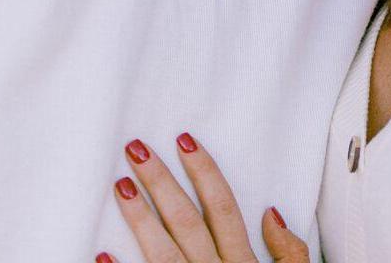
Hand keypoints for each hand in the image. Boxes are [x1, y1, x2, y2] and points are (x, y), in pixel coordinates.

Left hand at [99, 133, 309, 262]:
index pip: (223, 208)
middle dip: (162, 183)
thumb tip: (271, 214)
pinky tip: (101, 256)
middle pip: (188, 222)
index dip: (205, 172)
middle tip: (136, 150)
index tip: (184, 140)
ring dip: (140, 219)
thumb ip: (289, 253)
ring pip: (163, 254)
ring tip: (119, 187)